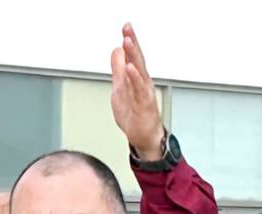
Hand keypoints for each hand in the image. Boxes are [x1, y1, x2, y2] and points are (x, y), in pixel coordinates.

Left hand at [110, 23, 164, 160]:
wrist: (143, 137)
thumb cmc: (134, 114)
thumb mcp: (119, 88)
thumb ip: (118, 69)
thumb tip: (116, 51)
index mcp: (136, 78)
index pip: (132, 56)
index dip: (129, 41)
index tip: (125, 27)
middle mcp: (142, 82)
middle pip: (137, 59)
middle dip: (132, 42)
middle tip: (127, 28)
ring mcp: (144, 93)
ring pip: (139, 71)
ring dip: (133, 55)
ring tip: (127, 42)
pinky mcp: (144, 104)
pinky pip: (139, 89)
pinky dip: (135, 78)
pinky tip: (130, 68)